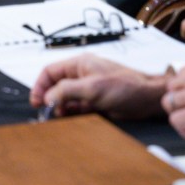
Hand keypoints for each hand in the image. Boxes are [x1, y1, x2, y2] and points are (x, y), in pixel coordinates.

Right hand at [31, 54, 167, 119]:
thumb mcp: (93, 87)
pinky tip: (69, 120)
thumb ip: (68, 91)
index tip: (37, 101)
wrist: (148, 98)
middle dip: (49, 99)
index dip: (40, 85)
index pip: (50, 72)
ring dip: (60, 108)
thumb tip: (48, 97)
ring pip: (66, 99)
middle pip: (56, 86)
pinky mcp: (95, 102)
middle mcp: (82, 75)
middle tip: (46, 113)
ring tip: (58, 118)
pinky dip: (71, 114)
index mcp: (80, 64)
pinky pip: (76, 108)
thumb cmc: (126, 86)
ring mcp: (88, 89)